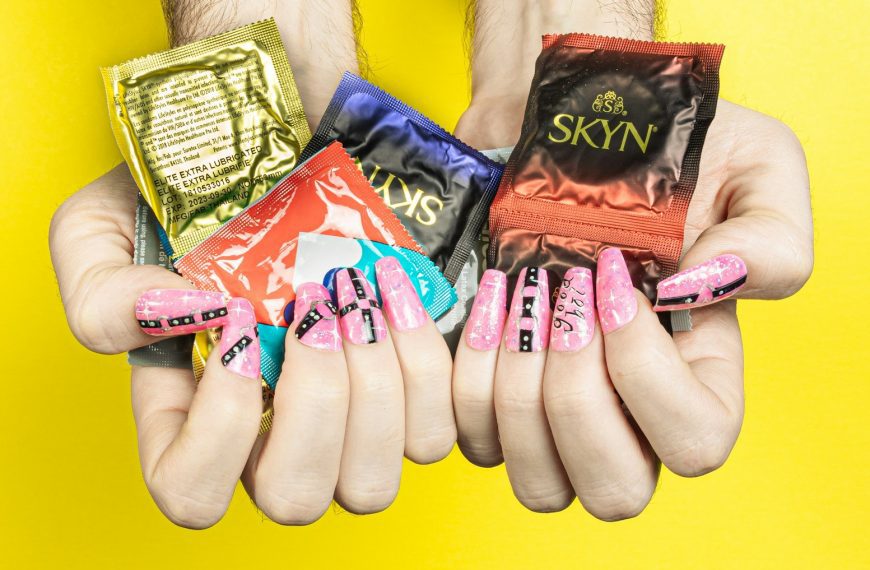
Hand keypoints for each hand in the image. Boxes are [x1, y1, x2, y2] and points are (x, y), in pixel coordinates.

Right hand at [50, 168, 454, 527]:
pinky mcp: (411, 398)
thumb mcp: (102, 228)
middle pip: (297, 499)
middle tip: (319, 305)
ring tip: (363, 293)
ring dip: (375, 383)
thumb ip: (105, 293)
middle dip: (315, 403)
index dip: (221, 429)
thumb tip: (181, 321)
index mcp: (194, 413)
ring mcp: (347, 424)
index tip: (242, 318)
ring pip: (372, 482)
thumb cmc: (189, 197)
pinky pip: (435, 432)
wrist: (284, 150)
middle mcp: (273, 433)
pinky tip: (401, 293)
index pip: (194, 494)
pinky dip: (426, 363)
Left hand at [451, 99, 812, 519]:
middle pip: (613, 489)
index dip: (645, 374)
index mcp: (702, 377)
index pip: (694, 444)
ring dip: (517, 386)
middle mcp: (630, 415)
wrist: (562, 126)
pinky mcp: (493, 400)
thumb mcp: (756, 168)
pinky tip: (485, 299)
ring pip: (538, 482)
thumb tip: (697, 298)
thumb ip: (770, 244)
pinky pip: (471, 436)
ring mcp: (555, 418)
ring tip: (518, 294)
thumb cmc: (660, 147)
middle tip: (561, 300)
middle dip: (575, 395)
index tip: (613, 278)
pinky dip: (468, 371)